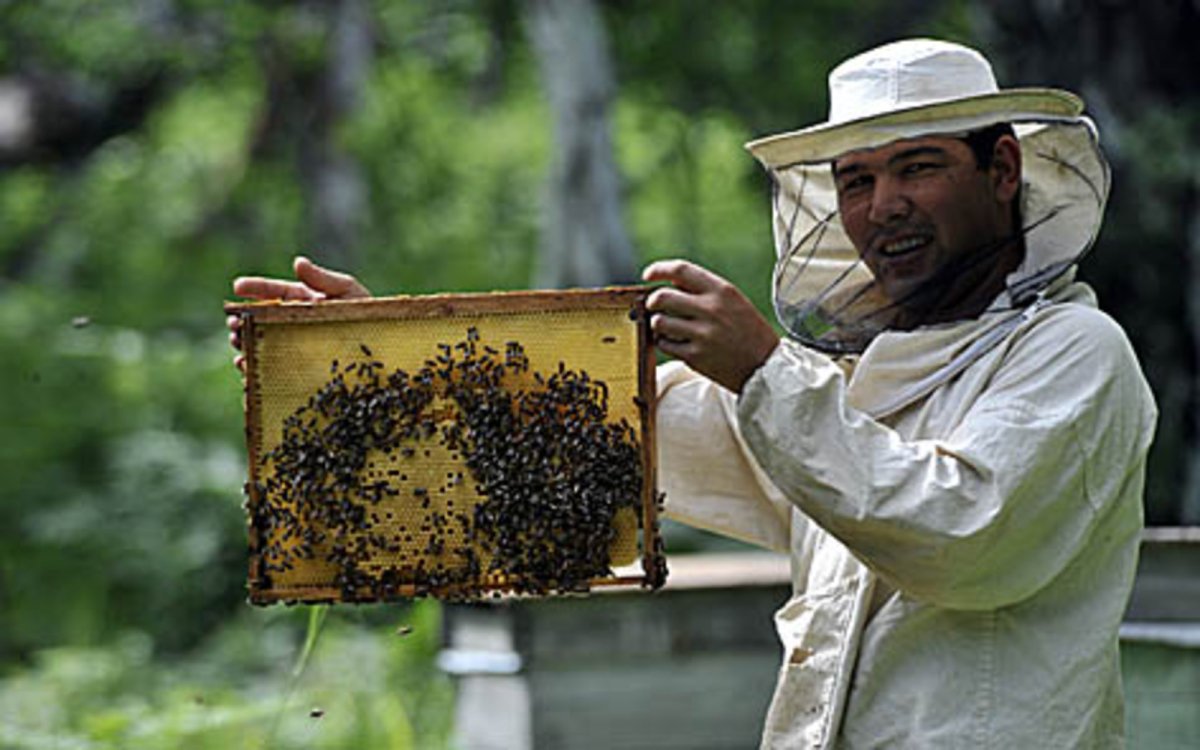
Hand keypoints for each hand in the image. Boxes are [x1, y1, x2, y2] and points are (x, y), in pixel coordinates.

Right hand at [227, 256, 370, 368]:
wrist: (384, 347)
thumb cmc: (368, 314)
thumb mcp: (348, 292)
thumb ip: (323, 279)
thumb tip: (298, 262)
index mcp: (302, 300)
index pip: (272, 291)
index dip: (254, 288)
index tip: (237, 287)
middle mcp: (293, 322)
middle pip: (259, 319)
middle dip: (242, 320)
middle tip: (234, 323)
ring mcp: (293, 344)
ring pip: (259, 342)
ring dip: (244, 343)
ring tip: (239, 343)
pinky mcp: (297, 368)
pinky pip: (270, 368)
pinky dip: (254, 368)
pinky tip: (247, 367)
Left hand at [643, 259, 778, 392]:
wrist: (766, 367)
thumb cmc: (749, 332)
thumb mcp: (735, 302)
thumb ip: (705, 291)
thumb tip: (669, 283)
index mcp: (723, 291)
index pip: (681, 270)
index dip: (659, 269)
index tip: (648, 275)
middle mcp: (712, 310)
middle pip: (662, 296)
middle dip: (652, 301)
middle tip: (654, 306)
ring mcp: (702, 334)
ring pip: (659, 322)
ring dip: (658, 324)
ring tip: (668, 327)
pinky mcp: (695, 357)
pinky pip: (664, 344)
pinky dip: (665, 343)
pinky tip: (676, 343)